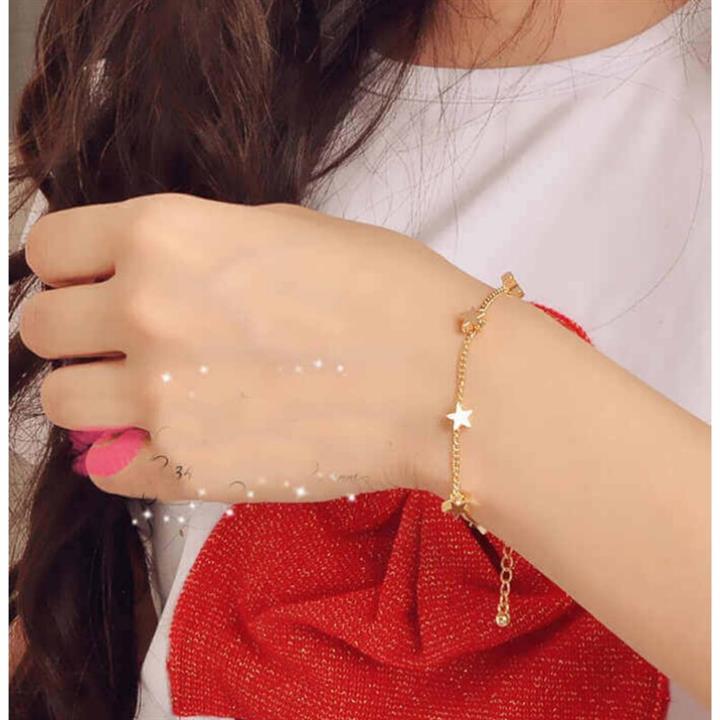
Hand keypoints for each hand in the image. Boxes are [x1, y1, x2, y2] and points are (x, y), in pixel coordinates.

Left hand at [20, 193, 488, 504]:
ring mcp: (160, 398)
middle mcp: (145, 311)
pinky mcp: (186, 469)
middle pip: (39, 329)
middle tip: (120, 339)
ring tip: (147, 393)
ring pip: (60, 403)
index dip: (67, 264)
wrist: (443, 378)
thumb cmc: (384, 292)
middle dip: (74, 331)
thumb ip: (197, 248)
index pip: (49, 248)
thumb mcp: (283, 231)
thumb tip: (152, 277)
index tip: (86, 280)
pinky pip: (104, 468)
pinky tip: (172, 438)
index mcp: (167, 235)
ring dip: (93, 393)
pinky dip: (125, 452)